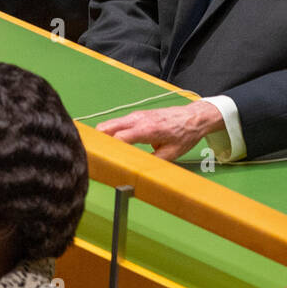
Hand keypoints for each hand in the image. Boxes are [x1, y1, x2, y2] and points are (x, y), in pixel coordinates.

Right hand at [95, 100, 224, 160]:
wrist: (194, 117)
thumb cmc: (185, 133)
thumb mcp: (172, 153)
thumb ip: (153, 162)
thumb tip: (137, 172)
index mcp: (147, 129)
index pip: (119, 137)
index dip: (107, 148)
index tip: (98, 159)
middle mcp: (138, 119)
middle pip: (107, 127)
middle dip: (97, 141)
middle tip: (92, 156)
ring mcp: (136, 115)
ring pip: (110, 123)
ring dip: (103, 136)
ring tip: (99, 152)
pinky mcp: (137, 115)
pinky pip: (118, 123)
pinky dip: (110, 132)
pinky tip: (111, 144)